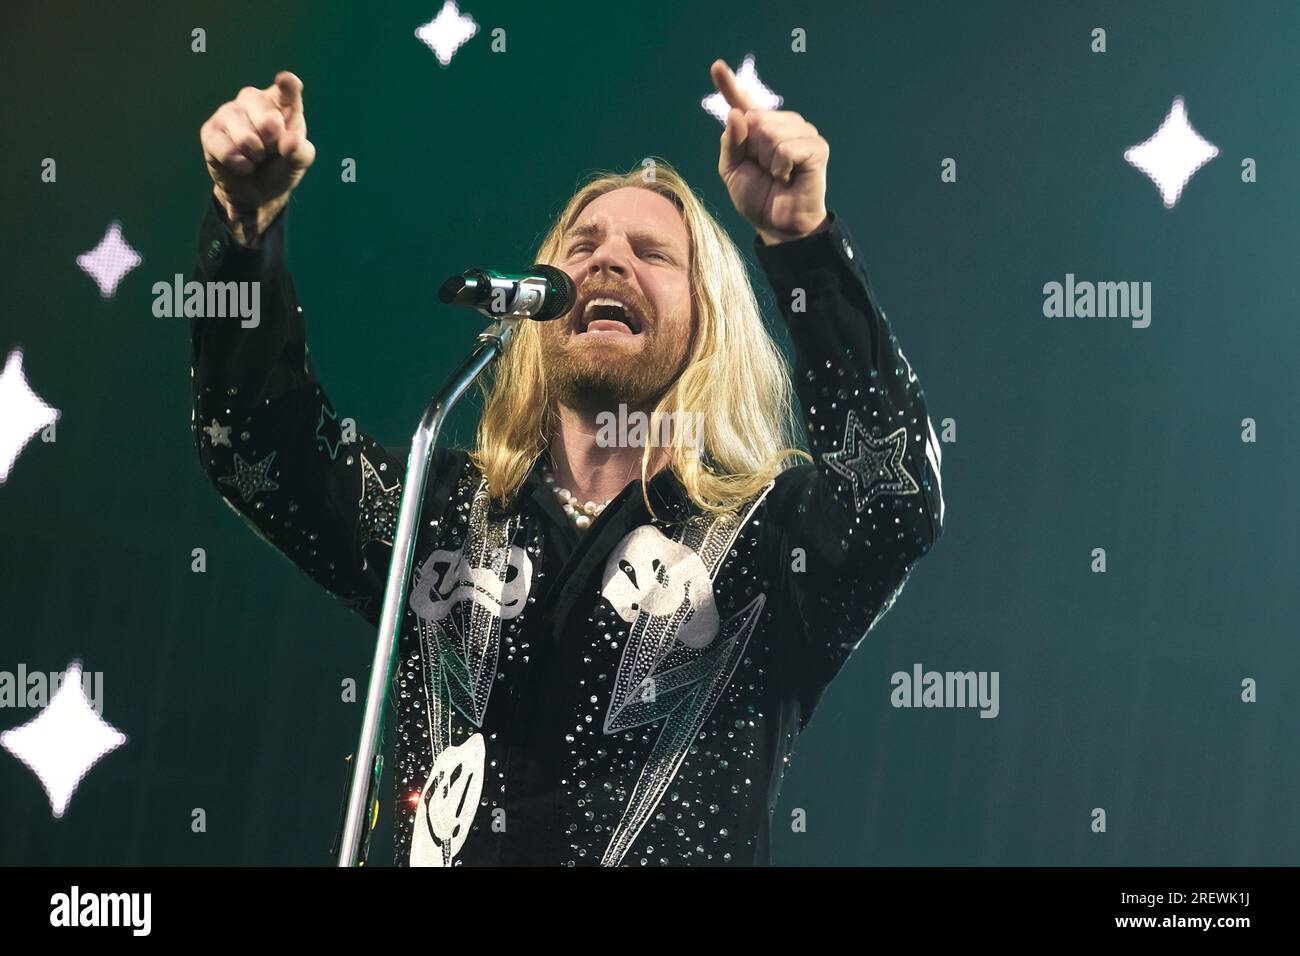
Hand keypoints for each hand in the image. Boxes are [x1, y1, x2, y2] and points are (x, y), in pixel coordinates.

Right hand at [200, 71, 315, 245]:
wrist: (257, 190)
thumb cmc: (280, 167)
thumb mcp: (297, 163)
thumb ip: (300, 152)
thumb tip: (291, 141)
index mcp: (281, 103)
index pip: (287, 89)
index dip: (287, 85)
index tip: (286, 81)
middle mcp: (253, 99)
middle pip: (269, 122)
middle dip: (273, 146)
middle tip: (270, 151)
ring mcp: (229, 111)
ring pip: (247, 140)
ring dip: (255, 157)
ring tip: (256, 156)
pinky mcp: (210, 130)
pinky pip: (229, 152)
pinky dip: (240, 166)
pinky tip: (241, 163)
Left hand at [711, 59, 829, 244]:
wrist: (778, 224)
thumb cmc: (758, 197)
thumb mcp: (732, 171)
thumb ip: (730, 143)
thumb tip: (737, 114)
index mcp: (757, 128)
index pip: (742, 102)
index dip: (729, 85)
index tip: (717, 67)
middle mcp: (781, 124)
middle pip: (755, 119)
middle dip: (753, 151)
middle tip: (765, 171)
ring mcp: (802, 132)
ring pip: (770, 132)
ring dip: (768, 162)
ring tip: (779, 175)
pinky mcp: (816, 146)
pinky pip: (786, 147)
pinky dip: (781, 167)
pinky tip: (788, 177)